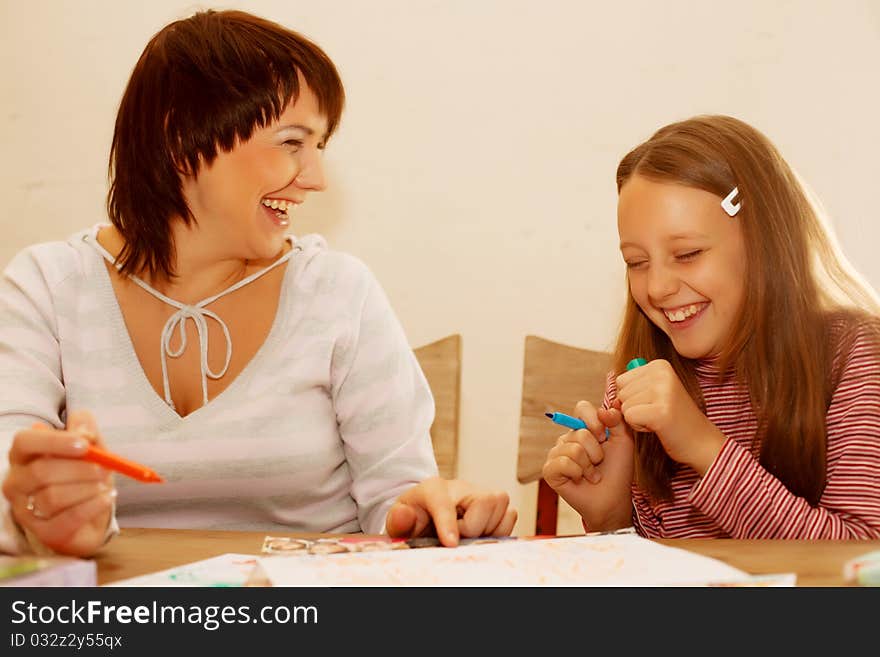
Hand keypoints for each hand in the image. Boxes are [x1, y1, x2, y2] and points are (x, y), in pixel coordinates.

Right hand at [2, 410, 115, 556]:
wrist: (90, 515)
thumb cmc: (83, 475)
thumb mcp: (89, 447)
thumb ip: (86, 430)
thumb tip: (85, 432)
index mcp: (23, 456)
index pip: (25, 442)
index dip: (54, 441)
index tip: (85, 444)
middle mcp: (17, 483)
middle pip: (40, 472)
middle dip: (78, 469)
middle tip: (104, 469)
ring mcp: (25, 510)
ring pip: (52, 497)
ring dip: (86, 489)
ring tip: (105, 485)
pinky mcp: (44, 533)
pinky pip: (66, 519)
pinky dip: (91, 507)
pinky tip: (105, 498)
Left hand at [385, 477, 516, 545]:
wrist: (428, 515)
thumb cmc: (416, 517)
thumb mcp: (400, 520)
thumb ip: (399, 520)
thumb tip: (403, 516)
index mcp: (434, 489)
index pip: (445, 502)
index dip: (449, 523)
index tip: (450, 543)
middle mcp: (462, 487)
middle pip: (485, 501)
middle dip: (473, 527)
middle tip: (458, 538)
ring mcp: (482, 493)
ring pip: (502, 508)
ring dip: (488, 530)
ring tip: (468, 534)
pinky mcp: (498, 504)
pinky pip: (511, 516)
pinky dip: (499, 530)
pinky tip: (481, 534)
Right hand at [542, 400, 633, 531]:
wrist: (613, 499)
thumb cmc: (617, 471)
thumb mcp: (623, 442)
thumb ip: (617, 421)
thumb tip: (604, 409)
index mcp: (583, 429)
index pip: (581, 408)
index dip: (594, 420)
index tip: (604, 437)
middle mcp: (567, 439)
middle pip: (579, 433)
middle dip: (596, 451)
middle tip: (599, 463)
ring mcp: (556, 454)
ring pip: (573, 449)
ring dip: (589, 466)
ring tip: (592, 474)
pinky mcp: (550, 470)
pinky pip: (563, 463)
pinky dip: (577, 473)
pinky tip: (580, 480)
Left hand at [615, 359, 725, 473]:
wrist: (701, 441)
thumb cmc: (674, 418)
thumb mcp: (654, 393)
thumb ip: (632, 386)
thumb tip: (609, 392)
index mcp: (660, 365)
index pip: (621, 380)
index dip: (633, 397)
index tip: (655, 403)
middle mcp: (662, 373)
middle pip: (621, 392)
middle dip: (634, 407)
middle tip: (658, 412)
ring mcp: (663, 391)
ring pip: (623, 406)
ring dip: (637, 418)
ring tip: (659, 419)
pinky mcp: (660, 411)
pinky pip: (629, 417)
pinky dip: (639, 427)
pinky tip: (658, 426)